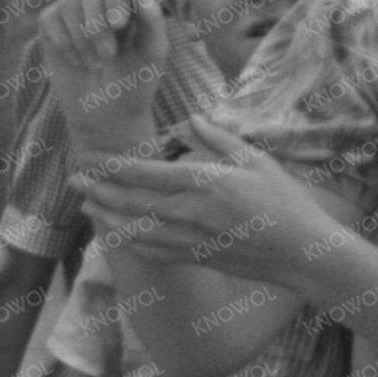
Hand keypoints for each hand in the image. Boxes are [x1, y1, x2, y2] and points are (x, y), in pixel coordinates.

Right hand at [34, 0, 172, 153]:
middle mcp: (100, 2)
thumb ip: (152, 17)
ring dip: (82, 35)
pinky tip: (77, 62)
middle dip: (97, 18)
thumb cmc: (135, 83)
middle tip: (108, 53)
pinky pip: (50, 18)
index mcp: (128, 1)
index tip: (120, 23)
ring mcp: (73, 14)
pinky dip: (64, 42)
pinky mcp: (51, 28)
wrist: (108, 117)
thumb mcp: (153, 52)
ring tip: (95, 62)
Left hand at [71, 114, 348, 285]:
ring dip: (107, 218)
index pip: (146, 173)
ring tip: (87, 208)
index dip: (113, 166)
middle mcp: (191, 213)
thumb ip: (220, 139)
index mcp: (205, 182)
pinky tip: (118, 237)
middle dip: (98, 191)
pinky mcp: (196, 258)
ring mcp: (191, 240)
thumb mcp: (258, 160)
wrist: (303, 253)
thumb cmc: (285, 201)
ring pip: (136, 230)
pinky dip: (131, 244)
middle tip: (74, 180)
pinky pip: (155, 253)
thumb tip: (193, 117)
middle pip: (132, 202)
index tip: (91, 157)